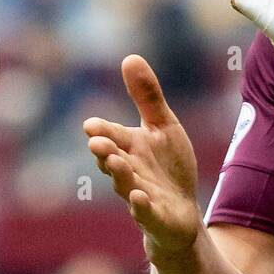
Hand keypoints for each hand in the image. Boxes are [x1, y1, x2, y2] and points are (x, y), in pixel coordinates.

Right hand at [83, 56, 201, 260]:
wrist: (182, 212)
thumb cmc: (167, 167)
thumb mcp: (163, 127)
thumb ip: (147, 97)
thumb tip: (130, 57)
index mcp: (129, 147)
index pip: (112, 136)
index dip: (103, 131)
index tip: (91, 126)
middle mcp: (129, 171)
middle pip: (112, 160)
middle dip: (104, 152)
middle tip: (96, 142)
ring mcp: (139, 195)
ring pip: (125, 185)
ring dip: (120, 174)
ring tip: (115, 162)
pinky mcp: (154, 216)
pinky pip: (145, 212)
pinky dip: (141, 205)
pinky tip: (139, 196)